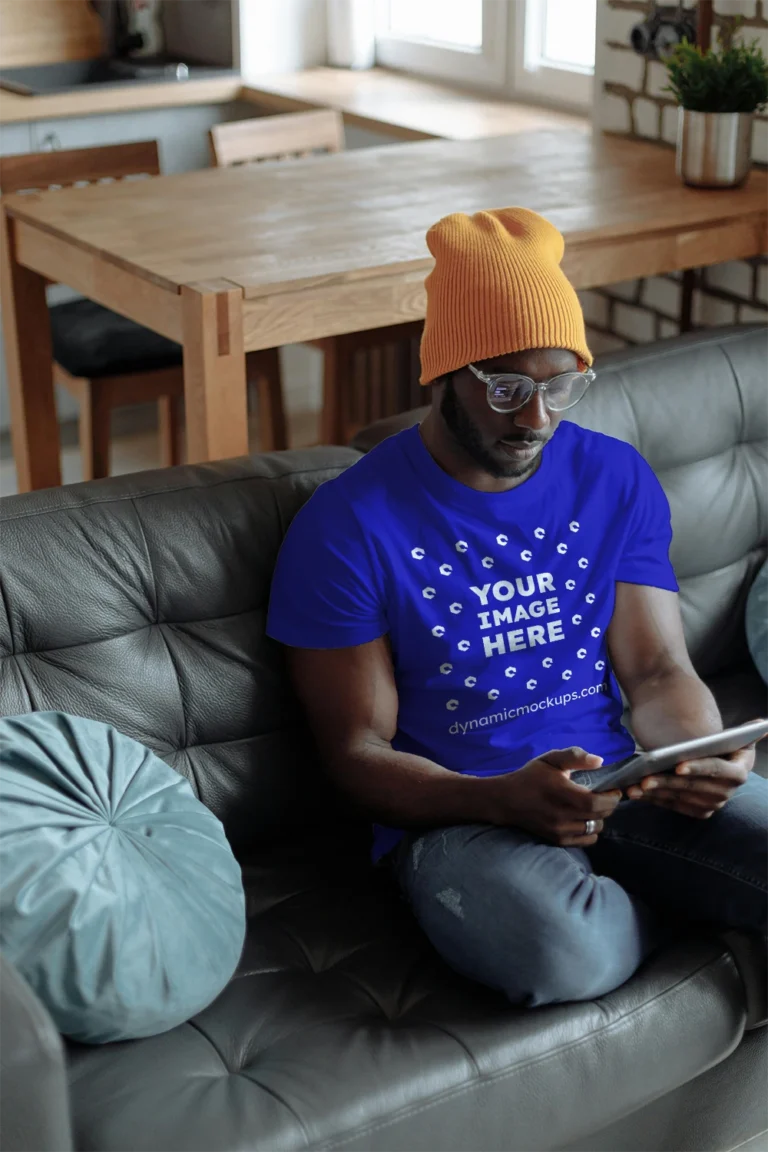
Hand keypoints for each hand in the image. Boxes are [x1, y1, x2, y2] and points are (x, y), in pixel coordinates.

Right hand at [485, 746, 621, 846]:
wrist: (507, 800)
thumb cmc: (531, 777)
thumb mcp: (550, 759)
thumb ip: (575, 757)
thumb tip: (600, 761)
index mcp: (561, 793)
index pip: (597, 802)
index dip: (611, 797)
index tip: (612, 789)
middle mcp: (562, 815)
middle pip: (600, 816)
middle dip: (608, 805)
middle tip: (604, 795)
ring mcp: (560, 830)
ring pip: (595, 829)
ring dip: (599, 818)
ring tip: (592, 807)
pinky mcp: (558, 840)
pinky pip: (587, 840)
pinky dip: (590, 830)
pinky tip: (584, 819)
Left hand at [626, 744, 755, 818]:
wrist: (706, 751)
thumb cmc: (714, 739)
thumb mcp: (729, 735)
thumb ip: (743, 731)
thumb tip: (762, 723)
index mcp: (740, 769)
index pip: (717, 769)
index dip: (698, 768)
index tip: (678, 766)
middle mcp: (728, 789)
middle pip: (693, 786)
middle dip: (667, 783)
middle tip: (644, 778)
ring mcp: (712, 802)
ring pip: (680, 797)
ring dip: (655, 793)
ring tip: (634, 786)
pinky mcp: (697, 810)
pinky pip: (673, 805)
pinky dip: (653, 799)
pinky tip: (634, 792)